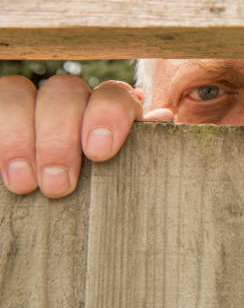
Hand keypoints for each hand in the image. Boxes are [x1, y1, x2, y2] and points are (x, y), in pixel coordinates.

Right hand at [0, 74, 172, 197]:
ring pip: (16, 92)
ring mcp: (26, 108)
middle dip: (59, 137)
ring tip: (23, 185)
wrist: (59, 216)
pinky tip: (1, 169)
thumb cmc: (98, 204)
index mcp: (108, 112)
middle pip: (63, 91)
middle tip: (59, 187)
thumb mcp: (125, 181)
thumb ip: (143, 152)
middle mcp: (69, 103)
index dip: (107, 115)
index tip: (100, 152)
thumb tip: (163, 118)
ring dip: (17, 136)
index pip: (112, 95)